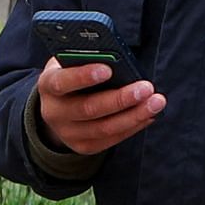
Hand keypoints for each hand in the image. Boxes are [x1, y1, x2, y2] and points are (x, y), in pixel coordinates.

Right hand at [34, 54, 167, 155]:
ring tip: (157, 102)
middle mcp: (54, 112)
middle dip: (120, 99)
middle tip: (146, 88)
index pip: (62, 82)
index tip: (107, 69)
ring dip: (134, 115)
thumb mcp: (72, 61)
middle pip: (88, 109)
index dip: (83, 76)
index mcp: (48, 85)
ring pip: (104, 128)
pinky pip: (111, 140)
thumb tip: (118, 59)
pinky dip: (133, 126)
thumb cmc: (73, 73)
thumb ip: (88, 58)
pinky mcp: (83, 146)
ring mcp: (68, 133)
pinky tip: (149, 115)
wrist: (59, 106)